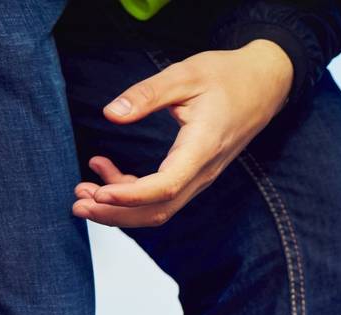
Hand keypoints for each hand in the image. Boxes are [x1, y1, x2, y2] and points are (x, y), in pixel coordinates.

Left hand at [72, 41, 292, 228]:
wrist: (263, 86)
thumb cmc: (227, 77)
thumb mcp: (184, 76)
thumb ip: (146, 95)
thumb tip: (111, 113)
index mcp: (202, 147)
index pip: (165, 186)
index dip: (129, 195)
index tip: (97, 193)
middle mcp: (203, 171)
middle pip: (159, 209)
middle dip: (116, 213)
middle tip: (77, 204)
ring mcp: (201, 176)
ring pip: (160, 208)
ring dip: (121, 208)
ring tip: (84, 193)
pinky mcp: (195, 173)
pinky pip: (164, 195)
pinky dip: (132, 192)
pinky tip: (106, 171)